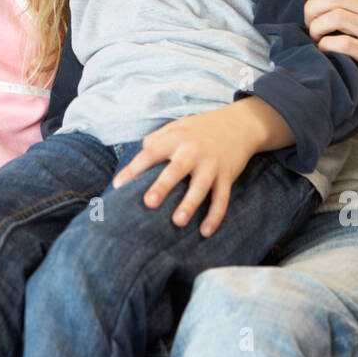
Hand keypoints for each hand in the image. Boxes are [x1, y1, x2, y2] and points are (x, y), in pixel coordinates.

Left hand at [111, 107, 258, 237]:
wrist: (240, 124)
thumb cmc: (200, 129)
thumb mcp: (178, 126)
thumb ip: (157, 139)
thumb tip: (138, 155)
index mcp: (177, 137)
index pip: (151, 153)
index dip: (134, 169)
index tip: (118, 185)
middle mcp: (194, 150)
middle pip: (177, 170)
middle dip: (163, 186)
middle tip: (148, 203)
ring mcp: (212, 164)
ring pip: (201, 187)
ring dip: (190, 204)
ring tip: (178, 222)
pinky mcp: (227, 175)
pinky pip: (222, 198)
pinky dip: (215, 216)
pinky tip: (205, 232)